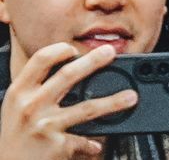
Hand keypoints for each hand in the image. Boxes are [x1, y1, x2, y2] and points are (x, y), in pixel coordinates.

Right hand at [0, 43, 137, 159]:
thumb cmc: (14, 136)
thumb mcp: (15, 106)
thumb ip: (36, 87)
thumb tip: (71, 65)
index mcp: (19, 92)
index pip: (40, 60)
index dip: (60, 50)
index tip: (75, 48)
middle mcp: (31, 106)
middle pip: (67, 76)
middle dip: (94, 61)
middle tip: (111, 52)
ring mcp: (45, 126)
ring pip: (87, 108)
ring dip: (113, 102)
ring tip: (131, 97)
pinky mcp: (57, 145)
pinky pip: (83, 140)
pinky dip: (92, 143)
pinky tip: (96, 144)